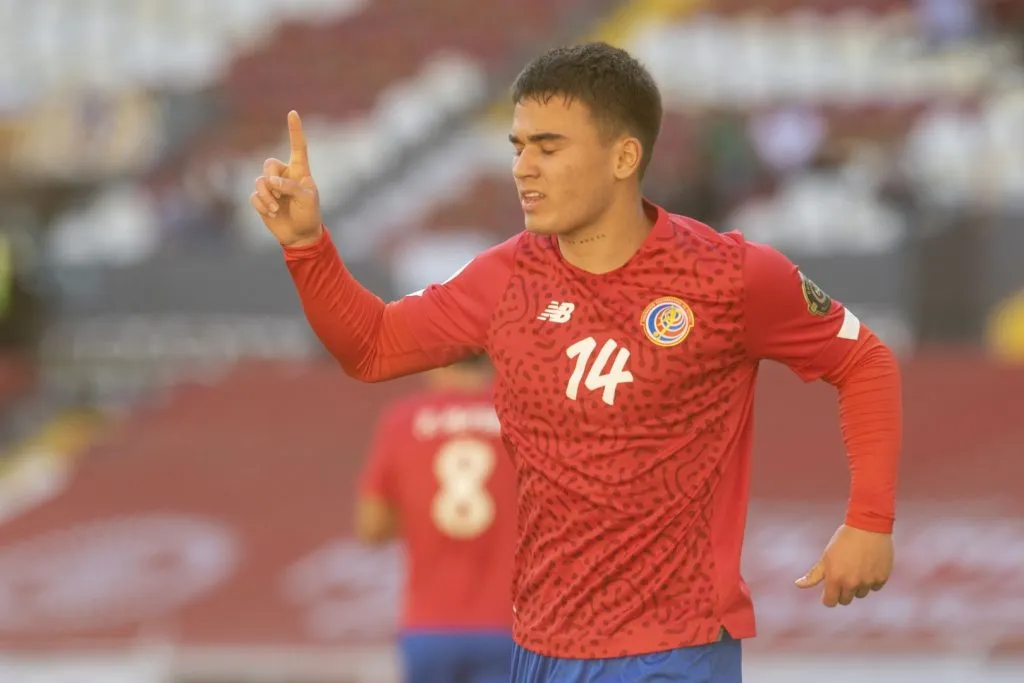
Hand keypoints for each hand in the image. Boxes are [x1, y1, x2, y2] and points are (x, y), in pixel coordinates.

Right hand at [250, 110, 322, 246]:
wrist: (300, 235)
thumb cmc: (309, 215)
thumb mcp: (307, 199)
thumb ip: (291, 187)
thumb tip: (271, 181)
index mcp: (300, 171)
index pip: (298, 147)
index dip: (295, 130)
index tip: (293, 112)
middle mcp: (284, 175)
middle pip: (269, 164)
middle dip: (271, 179)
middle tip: (280, 195)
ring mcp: (272, 187)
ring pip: (260, 181)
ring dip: (268, 196)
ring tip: (277, 208)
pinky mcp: (262, 198)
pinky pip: (254, 195)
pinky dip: (262, 204)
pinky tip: (271, 213)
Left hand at [795, 524, 892, 606]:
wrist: (868, 526)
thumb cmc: (843, 540)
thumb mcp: (826, 557)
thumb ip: (813, 575)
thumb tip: (798, 585)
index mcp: (835, 578)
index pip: (830, 602)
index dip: (828, 597)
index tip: (830, 590)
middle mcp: (852, 583)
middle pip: (845, 600)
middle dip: (843, 591)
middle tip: (844, 574)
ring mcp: (868, 582)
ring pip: (861, 594)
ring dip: (858, 586)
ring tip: (857, 566)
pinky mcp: (882, 578)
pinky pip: (875, 587)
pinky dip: (871, 580)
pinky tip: (868, 565)